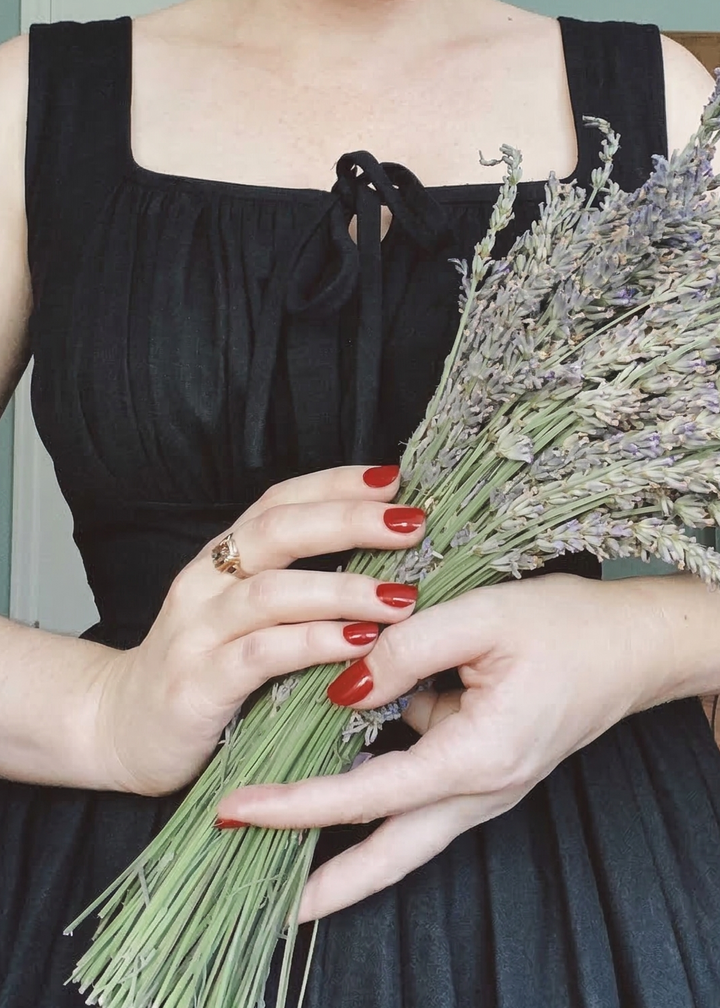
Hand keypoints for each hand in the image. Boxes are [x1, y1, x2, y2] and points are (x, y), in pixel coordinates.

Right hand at [91, 465, 425, 795]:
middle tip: (411, 524)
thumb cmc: (202, 666)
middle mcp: (206, 583)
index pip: (280, 501)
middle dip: (349, 521)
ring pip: (271, 592)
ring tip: (399, 598)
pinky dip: (313, 644)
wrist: (121, 728)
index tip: (395, 480)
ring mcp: (197, 632)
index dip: (336, 484)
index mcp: (222, 559)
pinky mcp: (196, 684)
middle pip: (277, 531)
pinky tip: (358, 644)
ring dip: (341, 589)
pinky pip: (261, 655)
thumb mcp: (242, 614)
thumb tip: (382, 559)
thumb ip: (294, 584)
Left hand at [216, 573, 672, 919]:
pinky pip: (420, 786)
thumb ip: (405, 649)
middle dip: (326, 886)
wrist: (634, 645)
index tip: (236, 808)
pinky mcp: (484, 766)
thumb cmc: (568, 627)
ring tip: (284, 839)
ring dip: (346, 843)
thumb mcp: (482, 617)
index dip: (297, 804)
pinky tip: (342, 752)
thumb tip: (342, 689)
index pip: (367, 795)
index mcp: (478, 757)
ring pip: (403, 830)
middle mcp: (481, 790)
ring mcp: (485, 785)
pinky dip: (378, 787)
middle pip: (390, 856)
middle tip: (266, 903)